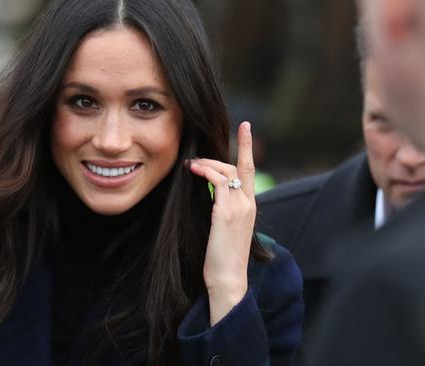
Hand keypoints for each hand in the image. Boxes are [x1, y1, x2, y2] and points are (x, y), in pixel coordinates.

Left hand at [187, 122, 256, 325]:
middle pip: (237, 167)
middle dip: (216, 157)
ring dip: (207, 163)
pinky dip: (206, 171)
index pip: (249, 170)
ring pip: (226, 171)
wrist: (228, 279)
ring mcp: (240, 208)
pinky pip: (218, 182)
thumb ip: (221, 209)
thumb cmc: (221, 257)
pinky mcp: (226, 213)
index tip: (246, 126)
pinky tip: (193, 170)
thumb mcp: (223, 229)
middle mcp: (248, 204)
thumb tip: (208, 194)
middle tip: (194, 160)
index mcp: (250, 207)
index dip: (248, 146)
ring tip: (190, 165)